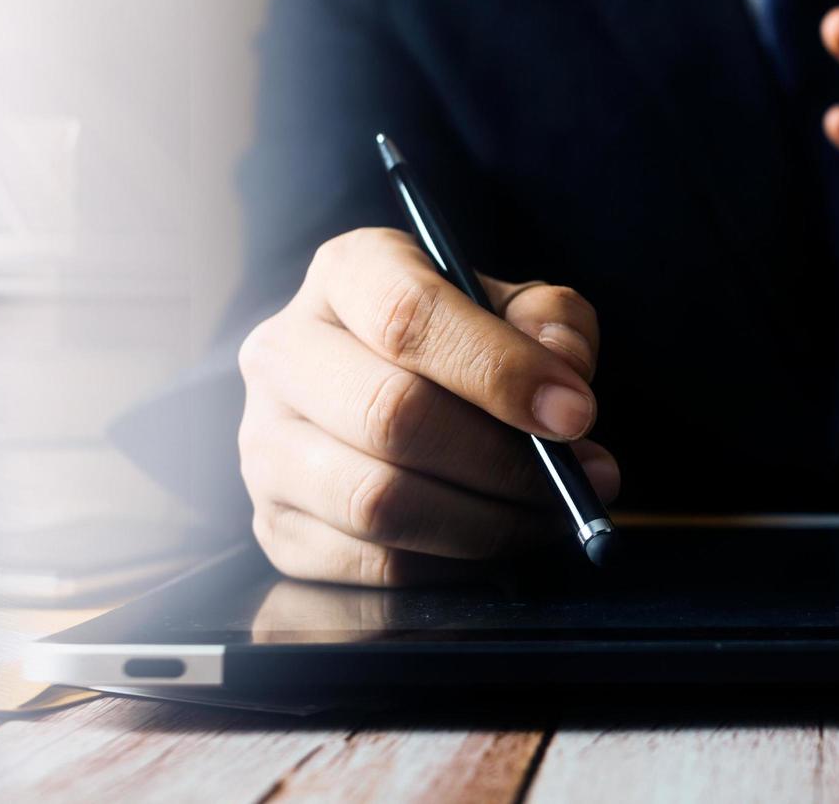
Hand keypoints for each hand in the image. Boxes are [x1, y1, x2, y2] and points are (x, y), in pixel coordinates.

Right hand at [234, 228, 620, 585]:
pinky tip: (491, 538)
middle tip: (572, 478)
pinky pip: (371, 563)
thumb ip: (550, 322)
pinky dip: (450, 564)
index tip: (574, 414)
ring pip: (376, 500)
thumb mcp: (510, 308)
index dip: (498, 369)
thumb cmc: (457, 346)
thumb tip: (564, 375)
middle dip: (501, 459)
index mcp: (343, 274)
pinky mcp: (274, 526)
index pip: (405, 314)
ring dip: (484, 520)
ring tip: (544, 513)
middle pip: (390, 412)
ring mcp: (264, 445)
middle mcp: (282, 354)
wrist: (383, 395)